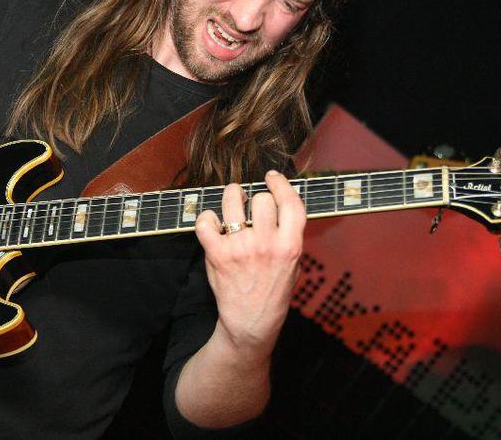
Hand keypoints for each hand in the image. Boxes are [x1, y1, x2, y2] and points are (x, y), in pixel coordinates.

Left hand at [194, 170, 304, 360]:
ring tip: (231, 201)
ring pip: (233, 201)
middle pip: (261, 199)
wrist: (251, 322)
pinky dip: (207, 218)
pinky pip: (206, 222)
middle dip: (255, 198)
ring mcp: (241, 248)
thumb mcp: (294, 266)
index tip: (272, 178)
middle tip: (250, 204)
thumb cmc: (272, 293)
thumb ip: (290, 238)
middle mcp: (267, 244)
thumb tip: (283, 207)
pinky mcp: (218, 255)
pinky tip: (213, 224)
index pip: (291, 202)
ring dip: (231, 197)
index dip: (281, 184)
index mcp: (291, 246)